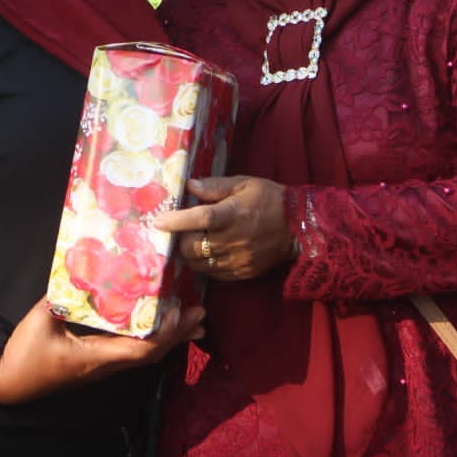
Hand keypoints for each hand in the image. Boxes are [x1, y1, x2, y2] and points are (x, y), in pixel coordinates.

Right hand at [0, 298, 204, 404]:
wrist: (8, 381)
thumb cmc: (25, 354)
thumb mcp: (41, 320)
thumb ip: (64, 295)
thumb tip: (85, 268)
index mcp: (96, 356)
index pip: (141, 350)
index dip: (164, 333)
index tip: (178, 312)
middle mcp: (106, 363)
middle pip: (152, 353)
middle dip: (178, 332)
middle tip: (200, 311)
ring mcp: (103, 364)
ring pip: (145, 353)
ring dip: (170, 336)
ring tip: (192, 319)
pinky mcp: (97, 360)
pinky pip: (132, 350)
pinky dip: (152, 336)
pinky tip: (158, 324)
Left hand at [152, 175, 293, 280]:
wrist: (299, 228)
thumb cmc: (269, 199)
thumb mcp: (244, 183)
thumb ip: (215, 186)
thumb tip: (189, 185)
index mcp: (234, 213)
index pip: (201, 219)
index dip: (177, 221)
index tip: (158, 221)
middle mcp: (234, 240)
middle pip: (193, 247)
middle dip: (180, 240)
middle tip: (180, 230)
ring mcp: (237, 260)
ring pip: (199, 264)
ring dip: (190, 253)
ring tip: (194, 240)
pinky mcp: (241, 273)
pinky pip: (212, 273)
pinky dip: (204, 263)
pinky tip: (208, 251)